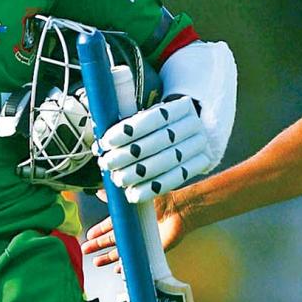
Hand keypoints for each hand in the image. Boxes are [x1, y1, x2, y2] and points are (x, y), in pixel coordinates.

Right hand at [81, 191, 188, 267]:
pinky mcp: (150, 250)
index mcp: (129, 217)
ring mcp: (140, 240)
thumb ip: (117, 198)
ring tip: (96, 262)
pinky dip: (125, 266)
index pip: (109, 225)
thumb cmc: (160, 201)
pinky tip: (118, 270)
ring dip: (107, 258)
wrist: (179, 210)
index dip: (98, 230)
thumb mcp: (134, 198)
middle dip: (97, 245)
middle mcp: (133, 229)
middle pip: (111, 239)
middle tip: (85, 250)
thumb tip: (100, 191)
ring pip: (120, 251)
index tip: (88, 234)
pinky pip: (135, 260)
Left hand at [97, 95, 212, 202]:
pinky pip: (175, 179)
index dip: (129, 130)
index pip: (153, 118)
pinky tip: (133, 195)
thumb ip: (128, 127)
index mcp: (181, 107)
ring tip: (117, 180)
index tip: (106, 142)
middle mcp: (194, 125)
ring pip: (167, 161)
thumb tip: (100, 145)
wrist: (194, 136)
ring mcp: (200, 146)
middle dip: (129, 154)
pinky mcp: (201, 165)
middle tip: (106, 163)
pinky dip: (152, 189)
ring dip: (138, 173)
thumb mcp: (150, 118)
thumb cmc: (161, 127)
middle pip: (159, 141)